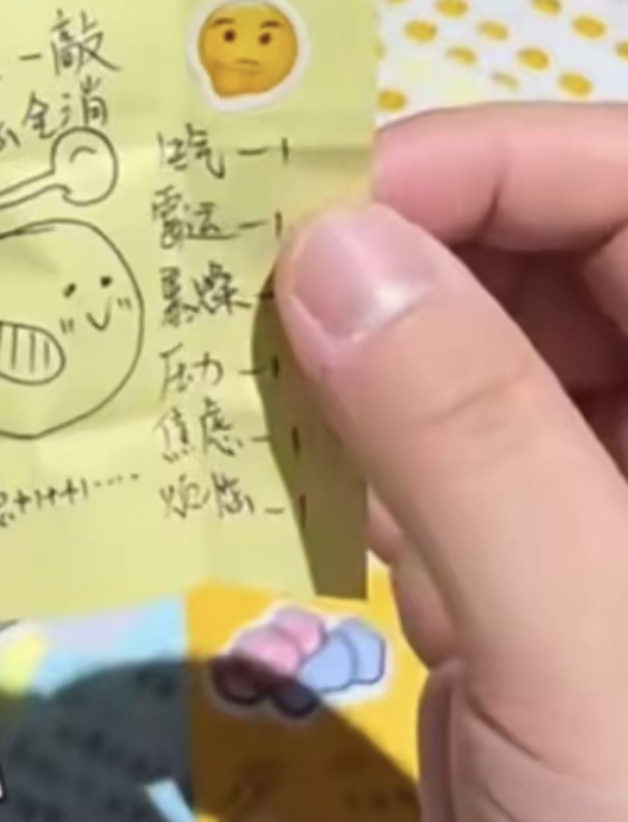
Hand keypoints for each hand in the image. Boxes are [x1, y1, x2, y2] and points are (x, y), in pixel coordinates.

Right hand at [276, 106, 627, 821]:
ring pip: (461, 354)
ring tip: (230, 366)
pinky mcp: (509, 567)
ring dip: (345, 354)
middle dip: (393, 254)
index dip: (487, 166)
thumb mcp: (583, 655)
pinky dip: (339, 449)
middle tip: (233, 281)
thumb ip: (469, 442)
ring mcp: (590, 497)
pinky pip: (417, 459)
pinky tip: (273, 467)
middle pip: (539, 258)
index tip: (320, 206)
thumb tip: (331, 248)